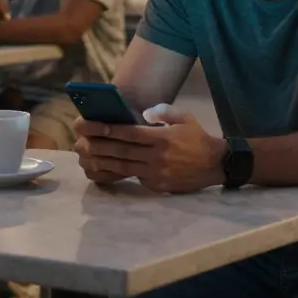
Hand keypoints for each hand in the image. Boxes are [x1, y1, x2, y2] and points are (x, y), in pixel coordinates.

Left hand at [73, 107, 226, 193]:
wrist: (215, 164)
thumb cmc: (197, 138)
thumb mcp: (184, 117)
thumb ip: (163, 112)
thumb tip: (143, 115)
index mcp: (162, 138)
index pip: (130, 133)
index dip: (110, 130)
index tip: (93, 126)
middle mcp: (156, 156)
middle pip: (122, 151)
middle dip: (100, 145)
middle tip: (81, 141)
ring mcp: (156, 173)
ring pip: (124, 167)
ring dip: (104, 161)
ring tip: (87, 156)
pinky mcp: (157, 185)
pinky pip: (134, 177)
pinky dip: (119, 172)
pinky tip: (106, 168)